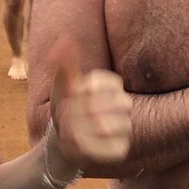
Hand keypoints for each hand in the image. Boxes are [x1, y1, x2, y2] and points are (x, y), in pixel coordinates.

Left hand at [47, 35, 131, 178]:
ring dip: (77, 131)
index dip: (76, 93)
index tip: (70, 97)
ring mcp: (126, 127)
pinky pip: (102, 148)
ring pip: (101, 127)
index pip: (96, 84)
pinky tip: (78, 145)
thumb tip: (64, 39)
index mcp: (113, 84)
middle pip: (98, 106)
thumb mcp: (62, 85)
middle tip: (65, 116)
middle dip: (74, 113)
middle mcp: (125, 104)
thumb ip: (65, 63)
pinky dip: (84, 148)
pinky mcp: (121, 149)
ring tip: (69, 131)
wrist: (63, 140)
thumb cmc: (65, 107)